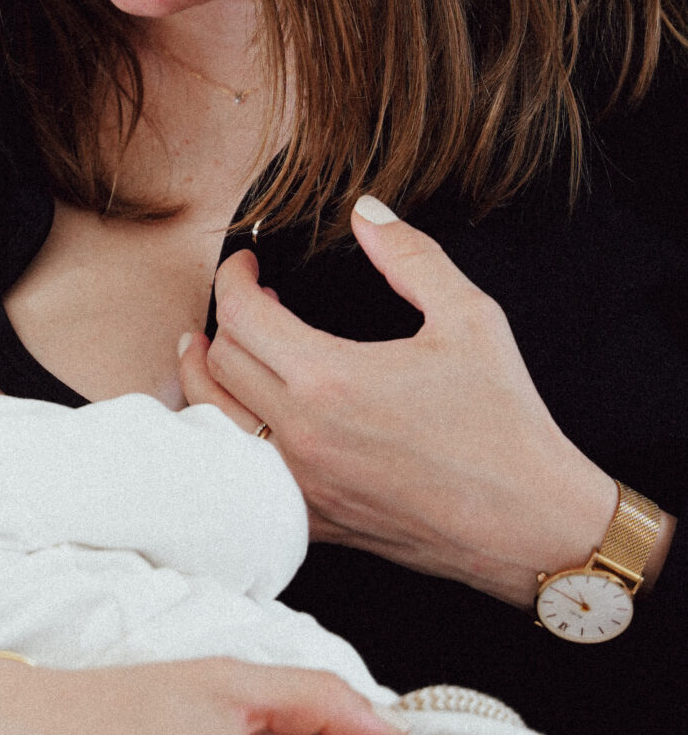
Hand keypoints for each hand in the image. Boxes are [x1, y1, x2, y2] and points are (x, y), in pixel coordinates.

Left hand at [179, 201, 627, 605]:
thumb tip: (365, 210)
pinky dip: (225, 438)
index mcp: (329, 378)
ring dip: (203, 377)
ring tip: (206, 349)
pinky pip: (243, 475)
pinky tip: (237, 418)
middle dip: (223, 318)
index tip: (247, 263)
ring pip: (214, 423)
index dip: (234, 277)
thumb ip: (409, 255)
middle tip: (248, 300)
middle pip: (220, 362)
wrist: (531, 524)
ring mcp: (302, 483)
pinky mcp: (314, 520)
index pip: (241, 314)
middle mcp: (302, 433)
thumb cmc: (505, 422)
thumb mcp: (469, 318)